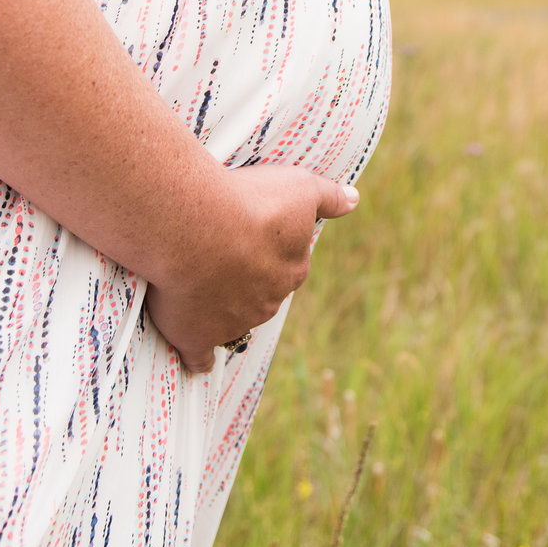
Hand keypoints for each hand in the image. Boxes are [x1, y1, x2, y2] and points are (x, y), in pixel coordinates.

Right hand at [145, 165, 358, 372]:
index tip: (250, 237)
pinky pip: (200, 356)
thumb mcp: (298, 188)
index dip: (269, 251)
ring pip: (229, 319)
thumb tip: (353, 199)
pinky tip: (197, 358)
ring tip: (193, 280)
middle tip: (217, 253)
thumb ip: (328, 196)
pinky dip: (198, 357)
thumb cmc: (250, 203)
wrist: (200, 226)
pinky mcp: (197, 337)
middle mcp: (268, 302)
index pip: (287, 265)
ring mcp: (233, 323)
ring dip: (216, 307)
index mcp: (293, 271)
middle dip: (243, 280)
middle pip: (259, 294)